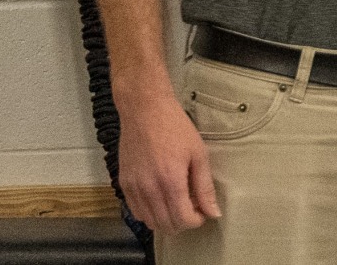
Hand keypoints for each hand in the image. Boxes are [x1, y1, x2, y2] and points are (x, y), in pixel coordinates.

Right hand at [118, 96, 219, 233]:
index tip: (204, 211)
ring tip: (177, 202)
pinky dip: (149, 213)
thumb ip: (205, 187)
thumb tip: (214, 212)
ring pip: (149, 221)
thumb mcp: (198, 154)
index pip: (183, 220)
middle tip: (192, 207)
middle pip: (166, 225)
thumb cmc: (176, 129)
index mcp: (170, 181)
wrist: (145, 112)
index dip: (197, 221)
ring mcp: (133, 188)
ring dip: (166, 220)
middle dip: (183, 222)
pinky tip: (160, 199)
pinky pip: (135, 211)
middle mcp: (148, 189)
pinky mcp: (123, 184)